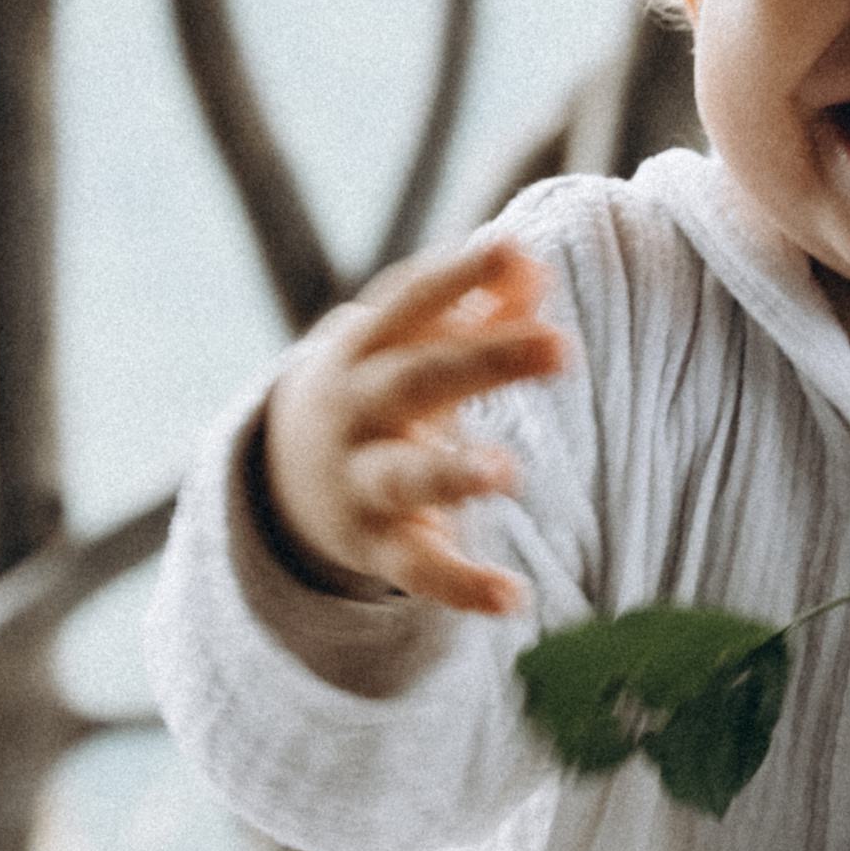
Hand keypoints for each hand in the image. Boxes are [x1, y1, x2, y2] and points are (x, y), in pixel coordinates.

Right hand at [261, 237, 572, 616]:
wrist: (287, 472)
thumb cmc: (382, 385)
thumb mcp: (412, 342)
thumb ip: (477, 306)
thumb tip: (534, 268)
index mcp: (365, 347)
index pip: (410, 303)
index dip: (459, 278)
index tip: (515, 251)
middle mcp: (356, 410)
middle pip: (416, 380)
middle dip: (485, 361)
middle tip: (563, 347)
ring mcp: (361, 481)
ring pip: (401, 478)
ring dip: (451, 473)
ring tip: (506, 472)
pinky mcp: (378, 548)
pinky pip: (419, 569)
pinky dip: (463, 586)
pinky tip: (514, 599)